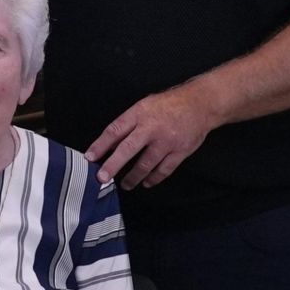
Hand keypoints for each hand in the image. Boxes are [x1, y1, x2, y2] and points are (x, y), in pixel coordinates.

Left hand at [85, 86, 213, 189]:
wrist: (200, 104)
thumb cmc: (168, 105)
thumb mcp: (144, 106)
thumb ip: (128, 124)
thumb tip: (108, 145)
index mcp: (140, 113)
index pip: (115, 130)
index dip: (100, 145)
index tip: (89, 157)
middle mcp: (152, 127)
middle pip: (128, 149)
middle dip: (113, 165)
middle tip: (101, 178)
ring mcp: (167, 141)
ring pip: (145, 164)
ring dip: (133, 177)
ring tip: (124, 184)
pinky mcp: (180, 152)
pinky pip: (164, 170)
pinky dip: (153, 179)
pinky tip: (146, 183)